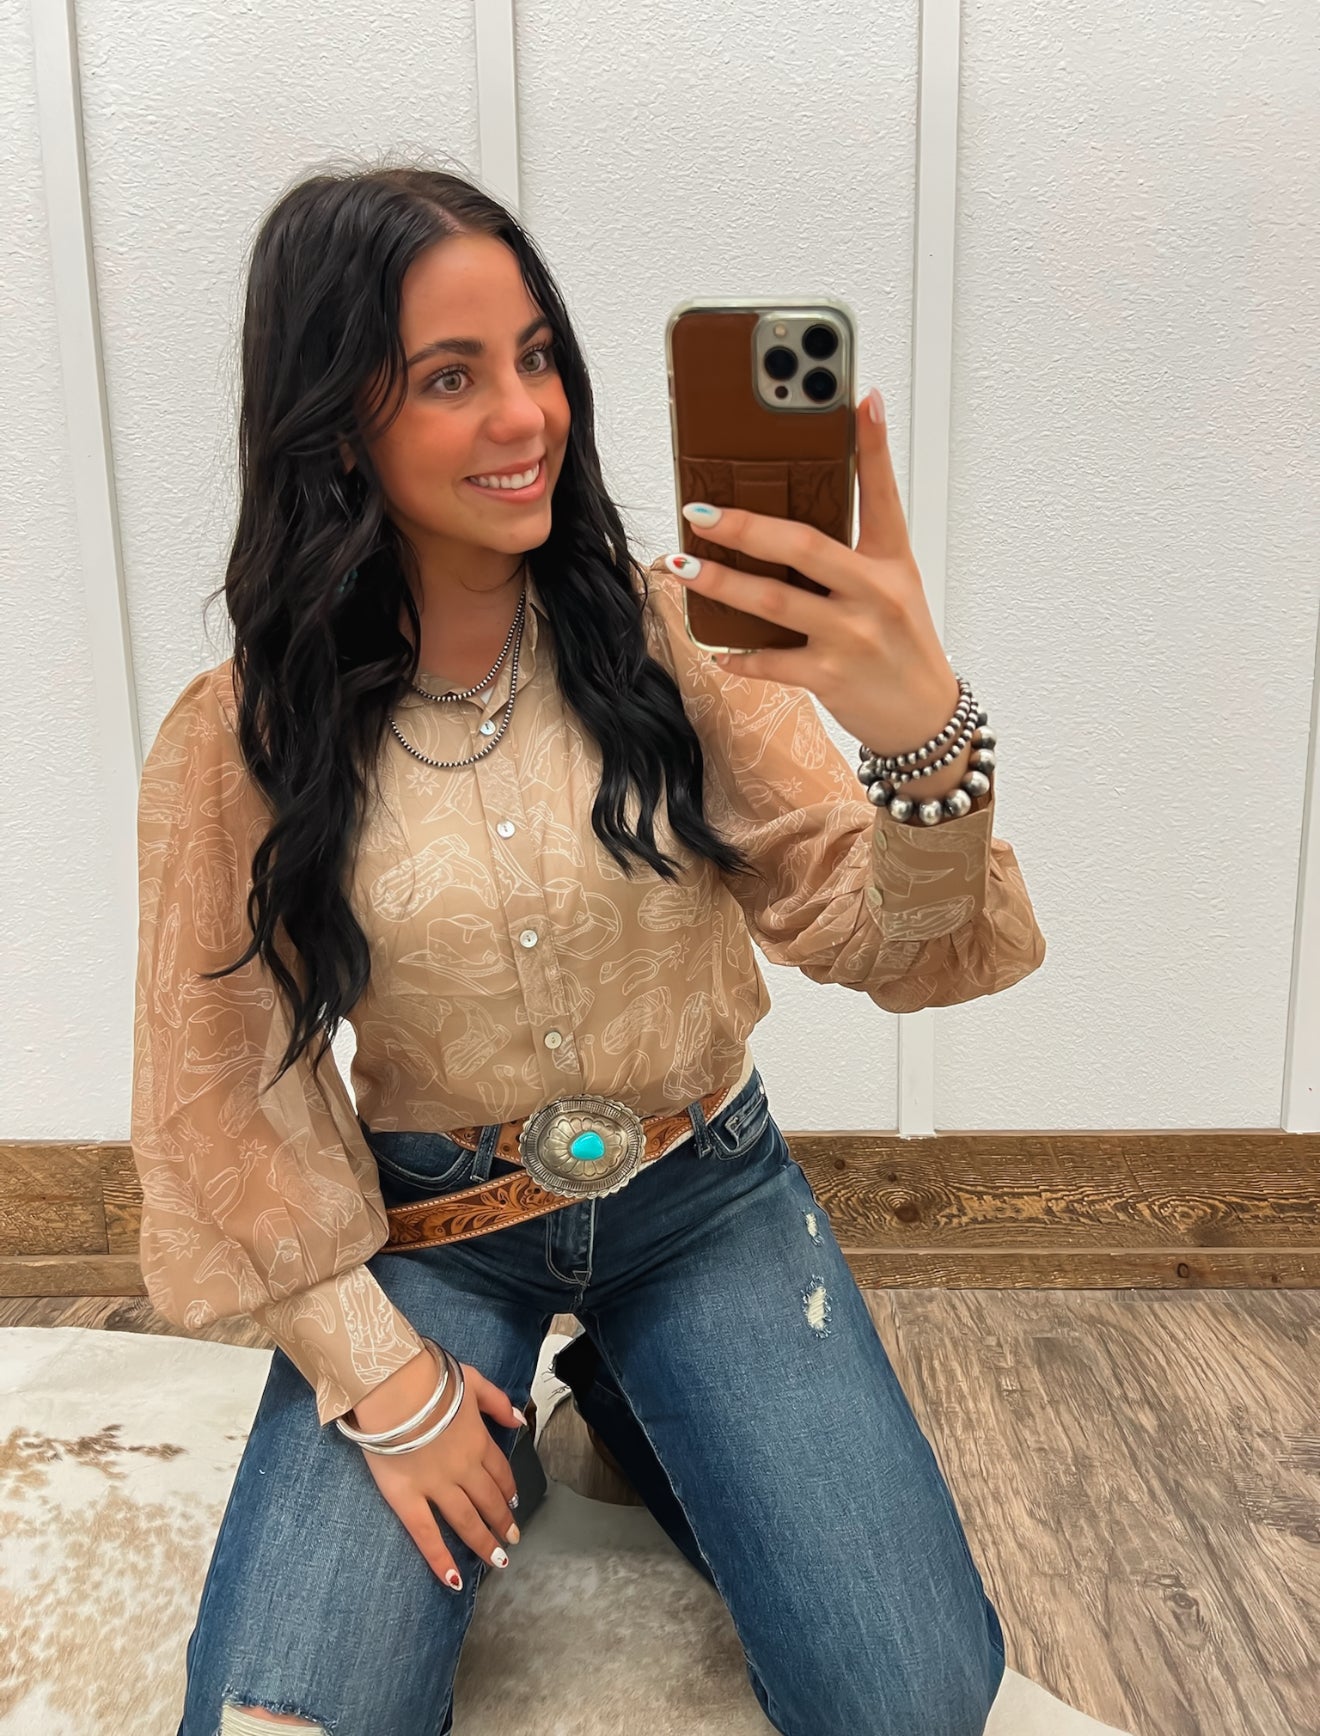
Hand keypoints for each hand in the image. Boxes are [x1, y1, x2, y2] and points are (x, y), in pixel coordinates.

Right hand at [352, 1344, 523, 1591]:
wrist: (394, 1388)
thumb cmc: (429, 1378)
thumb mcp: (472, 1379)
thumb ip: (497, 1401)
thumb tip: (520, 1420)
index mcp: (477, 1440)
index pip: (500, 1471)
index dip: (508, 1488)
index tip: (514, 1502)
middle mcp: (463, 1468)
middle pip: (488, 1500)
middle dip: (502, 1521)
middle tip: (512, 1539)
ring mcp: (436, 1487)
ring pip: (466, 1521)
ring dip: (484, 1543)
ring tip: (498, 1560)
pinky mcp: (407, 1499)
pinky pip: (426, 1535)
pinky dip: (441, 1560)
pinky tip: (454, 1580)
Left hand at [665, 386, 962, 761]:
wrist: (924, 718)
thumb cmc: (902, 645)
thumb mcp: (894, 587)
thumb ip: (854, 551)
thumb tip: (798, 517)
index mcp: (891, 562)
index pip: (882, 494)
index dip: (872, 446)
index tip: (858, 399)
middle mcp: (874, 594)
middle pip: (802, 546)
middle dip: (745, 526)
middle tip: (699, 511)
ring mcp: (851, 636)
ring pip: (772, 601)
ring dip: (720, 583)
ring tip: (682, 567)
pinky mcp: (830, 676)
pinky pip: (771, 660)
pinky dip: (739, 656)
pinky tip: (716, 648)